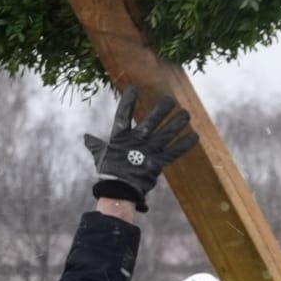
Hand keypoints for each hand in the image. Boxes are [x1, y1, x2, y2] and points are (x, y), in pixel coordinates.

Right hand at [84, 87, 199, 211]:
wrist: (118, 191)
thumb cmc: (109, 172)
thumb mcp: (100, 156)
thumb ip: (96, 145)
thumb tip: (86, 137)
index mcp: (119, 138)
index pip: (123, 115)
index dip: (128, 101)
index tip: (134, 89)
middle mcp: (135, 142)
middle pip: (151, 121)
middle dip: (161, 110)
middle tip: (170, 99)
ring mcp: (148, 152)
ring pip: (166, 134)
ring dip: (177, 123)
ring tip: (186, 113)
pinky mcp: (158, 163)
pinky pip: (174, 152)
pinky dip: (185, 144)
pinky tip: (194, 136)